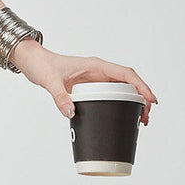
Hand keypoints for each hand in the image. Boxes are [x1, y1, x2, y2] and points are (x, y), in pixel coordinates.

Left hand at [9, 39, 157, 125]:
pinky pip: (109, 96)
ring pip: (121, 90)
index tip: (150, 100)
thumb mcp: (50, 81)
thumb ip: (59, 97)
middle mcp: (99, 72)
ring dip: (132, 103)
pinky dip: (119, 105)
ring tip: (139, 121)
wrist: (33, 63)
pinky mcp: (89, 88)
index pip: (125, 74)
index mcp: (96, 65)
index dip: (140, 86)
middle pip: (128, 84)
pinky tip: (122, 117)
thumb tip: (71, 113)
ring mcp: (95, 79)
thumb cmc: (43, 65)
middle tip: (145, 118)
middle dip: (141, 99)